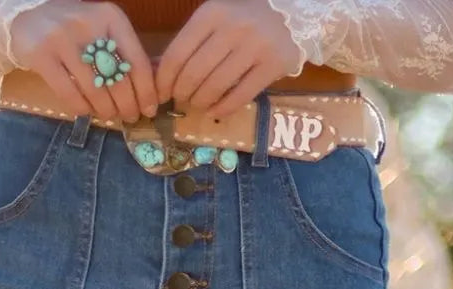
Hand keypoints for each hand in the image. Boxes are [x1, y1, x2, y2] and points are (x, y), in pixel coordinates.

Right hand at [9, 0, 158, 122]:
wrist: (28, 15)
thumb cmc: (75, 29)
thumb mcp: (103, 30)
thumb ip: (125, 53)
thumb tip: (153, 91)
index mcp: (111, 17)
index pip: (137, 62)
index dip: (147, 93)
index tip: (150, 110)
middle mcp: (89, 24)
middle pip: (118, 80)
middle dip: (128, 106)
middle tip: (129, 117)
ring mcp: (63, 39)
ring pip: (95, 91)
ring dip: (106, 110)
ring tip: (108, 114)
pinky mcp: (42, 55)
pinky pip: (70, 95)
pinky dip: (82, 108)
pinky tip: (86, 110)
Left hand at [154, 0, 301, 118]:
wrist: (292, 15)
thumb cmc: (245, 18)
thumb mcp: (216, 18)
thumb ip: (191, 41)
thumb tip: (160, 72)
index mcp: (212, 12)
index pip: (178, 53)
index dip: (165, 79)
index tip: (162, 93)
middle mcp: (233, 27)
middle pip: (195, 73)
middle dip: (183, 93)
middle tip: (182, 100)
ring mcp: (255, 47)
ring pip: (216, 87)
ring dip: (202, 102)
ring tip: (199, 105)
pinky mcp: (273, 66)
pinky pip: (241, 96)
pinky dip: (224, 109)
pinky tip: (216, 112)